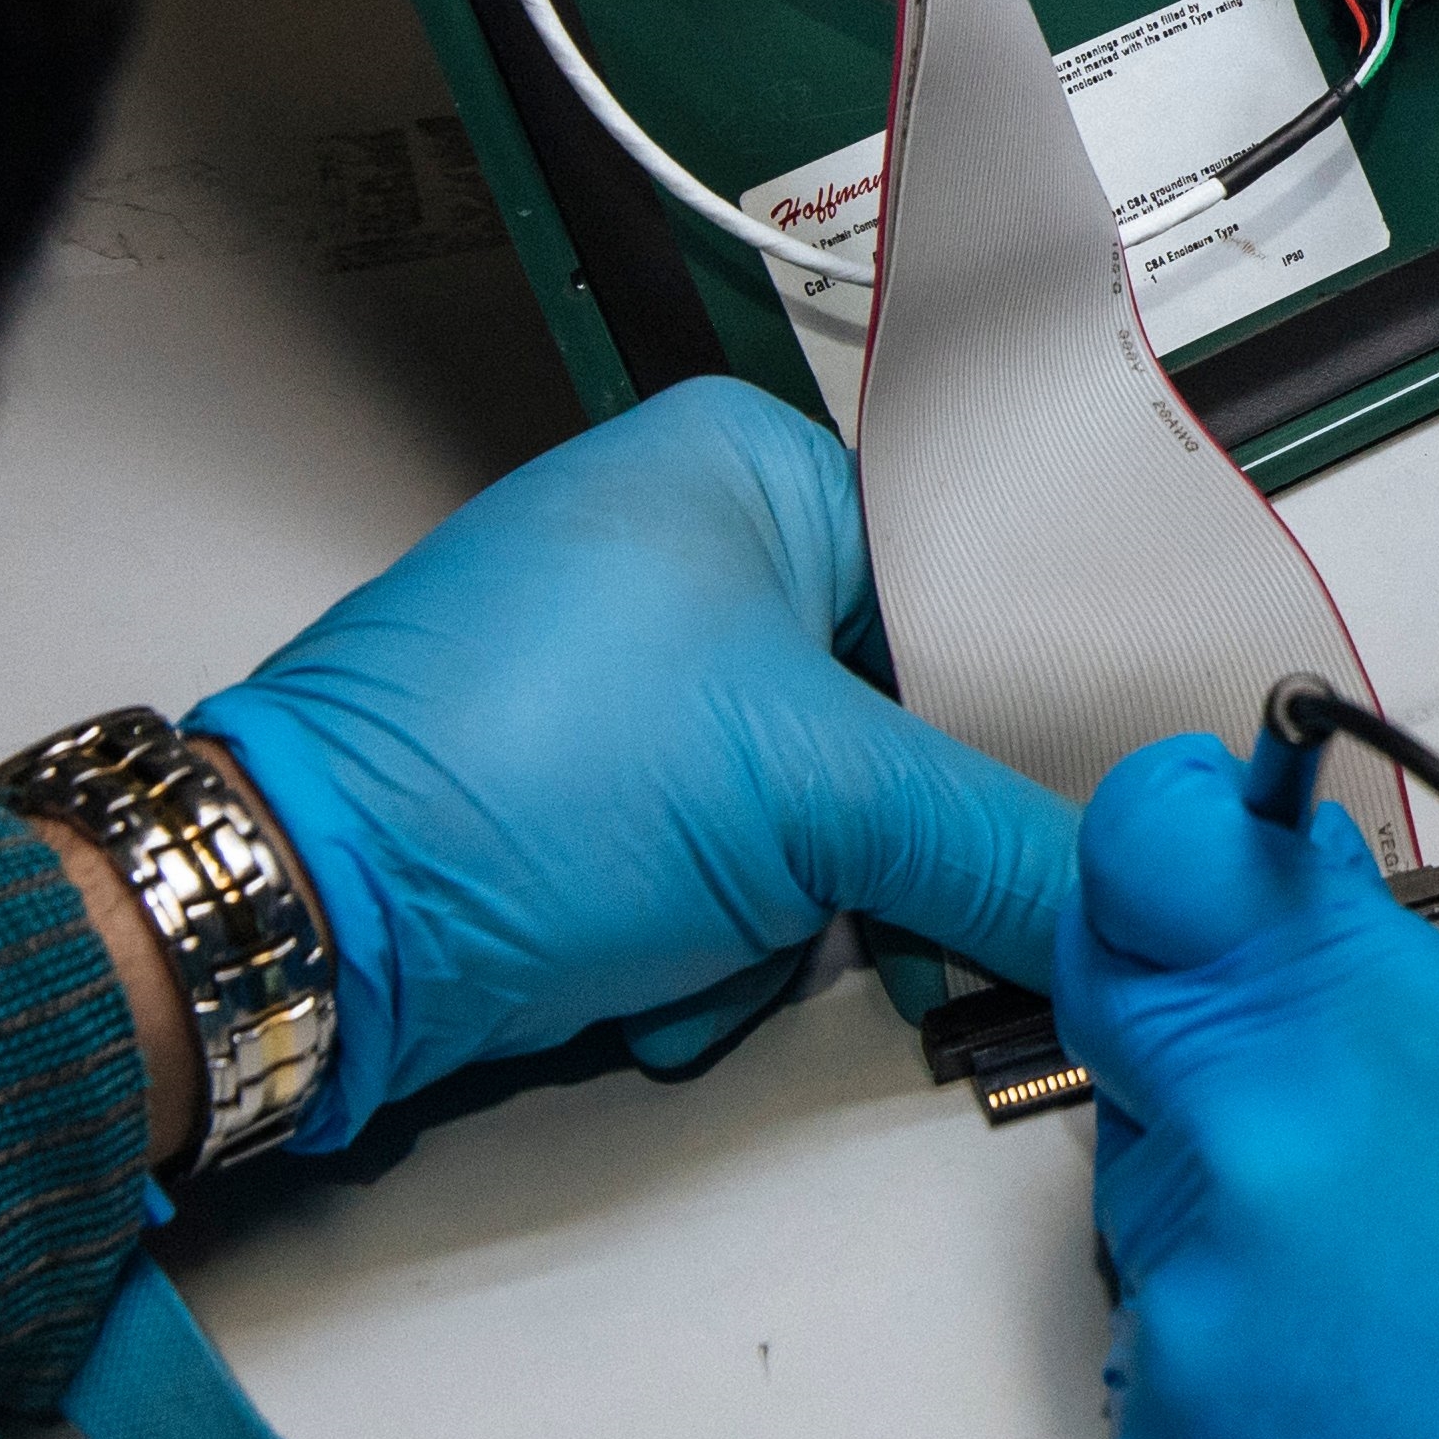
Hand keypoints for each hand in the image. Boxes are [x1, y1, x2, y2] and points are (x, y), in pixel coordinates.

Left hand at [201, 383, 1074, 1141]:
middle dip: (878, 844)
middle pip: (905, 715)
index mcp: (748, 464)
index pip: (974, 576)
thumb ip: (1005, 849)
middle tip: (867, 891)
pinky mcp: (586, 794)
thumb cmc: (517, 777)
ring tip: (705, 940)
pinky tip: (650, 975)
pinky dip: (708, 948)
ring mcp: (630, 678)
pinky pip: (731, 875)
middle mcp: (687, 550)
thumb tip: (1137, 906)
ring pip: (823, 819)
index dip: (1032, 704)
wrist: (302, 922)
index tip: (1085, 804)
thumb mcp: (815, 803)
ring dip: (784, 919)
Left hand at [1052, 731, 1438, 1438]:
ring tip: (1424, 1366)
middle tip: (1361, 1183)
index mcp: (1372, 1045)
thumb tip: (1317, 953)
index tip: (1182, 861)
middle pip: (1139, 1054)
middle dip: (1223, 1086)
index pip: (1146, 868)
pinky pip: (1172, 1399)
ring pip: (1166, 1243)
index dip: (1153, 856)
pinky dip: (1252, 1419)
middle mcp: (1251, 1168)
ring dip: (1255, 1271)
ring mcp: (1190, 1336)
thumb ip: (1413, 1018)